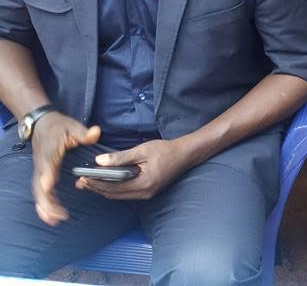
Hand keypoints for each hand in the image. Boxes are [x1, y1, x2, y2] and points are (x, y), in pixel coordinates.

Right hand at [31, 112, 100, 225]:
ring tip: (55, 221)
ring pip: (38, 193)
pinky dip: (44, 205)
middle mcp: (42, 166)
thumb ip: (84, 133)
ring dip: (45, 208)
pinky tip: (51, 216)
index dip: (46, 178)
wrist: (42, 124)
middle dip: (47, 203)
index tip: (48, 188)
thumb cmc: (58, 126)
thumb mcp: (72, 127)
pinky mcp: (42, 175)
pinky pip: (41, 193)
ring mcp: (40, 171)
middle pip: (40, 187)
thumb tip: (96, 133)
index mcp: (50, 154)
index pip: (46, 168)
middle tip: (59, 216)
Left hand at [76, 138, 193, 199]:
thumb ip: (121, 157)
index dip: (96, 183)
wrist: (186, 155)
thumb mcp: (143, 150)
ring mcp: (146, 194)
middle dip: (96, 188)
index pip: (113, 187)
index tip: (82, 177)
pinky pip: (125, 194)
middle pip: (113, 194)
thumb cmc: (165, 150)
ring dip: (103, 190)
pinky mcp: (148, 192)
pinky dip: (113, 190)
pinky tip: (106, 183)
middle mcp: (144, 193)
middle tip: (80, 182)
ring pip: (118, 196)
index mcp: (143, 183)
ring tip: (88, 183)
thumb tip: (99, 161)